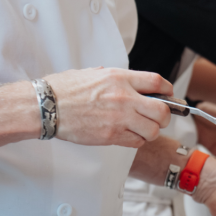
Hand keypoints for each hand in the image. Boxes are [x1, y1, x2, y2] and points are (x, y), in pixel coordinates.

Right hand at [44, 67, 172, 147]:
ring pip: (153, 130)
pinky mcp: (110, 135)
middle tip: (159, 117)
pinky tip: (129, 135)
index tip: (169, 95)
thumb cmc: (66, 89)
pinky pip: (136, 142)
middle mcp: (123, 97)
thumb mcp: (97, 74)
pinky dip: (137, 140)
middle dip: (165, 116)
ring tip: (143, 128)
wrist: (46, 106)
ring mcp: (118, 118)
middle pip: (163, 110)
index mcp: (120, 78)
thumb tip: (137, 85)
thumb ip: (120, 79)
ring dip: (152, 131)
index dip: (168, 90)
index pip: (158, 82)